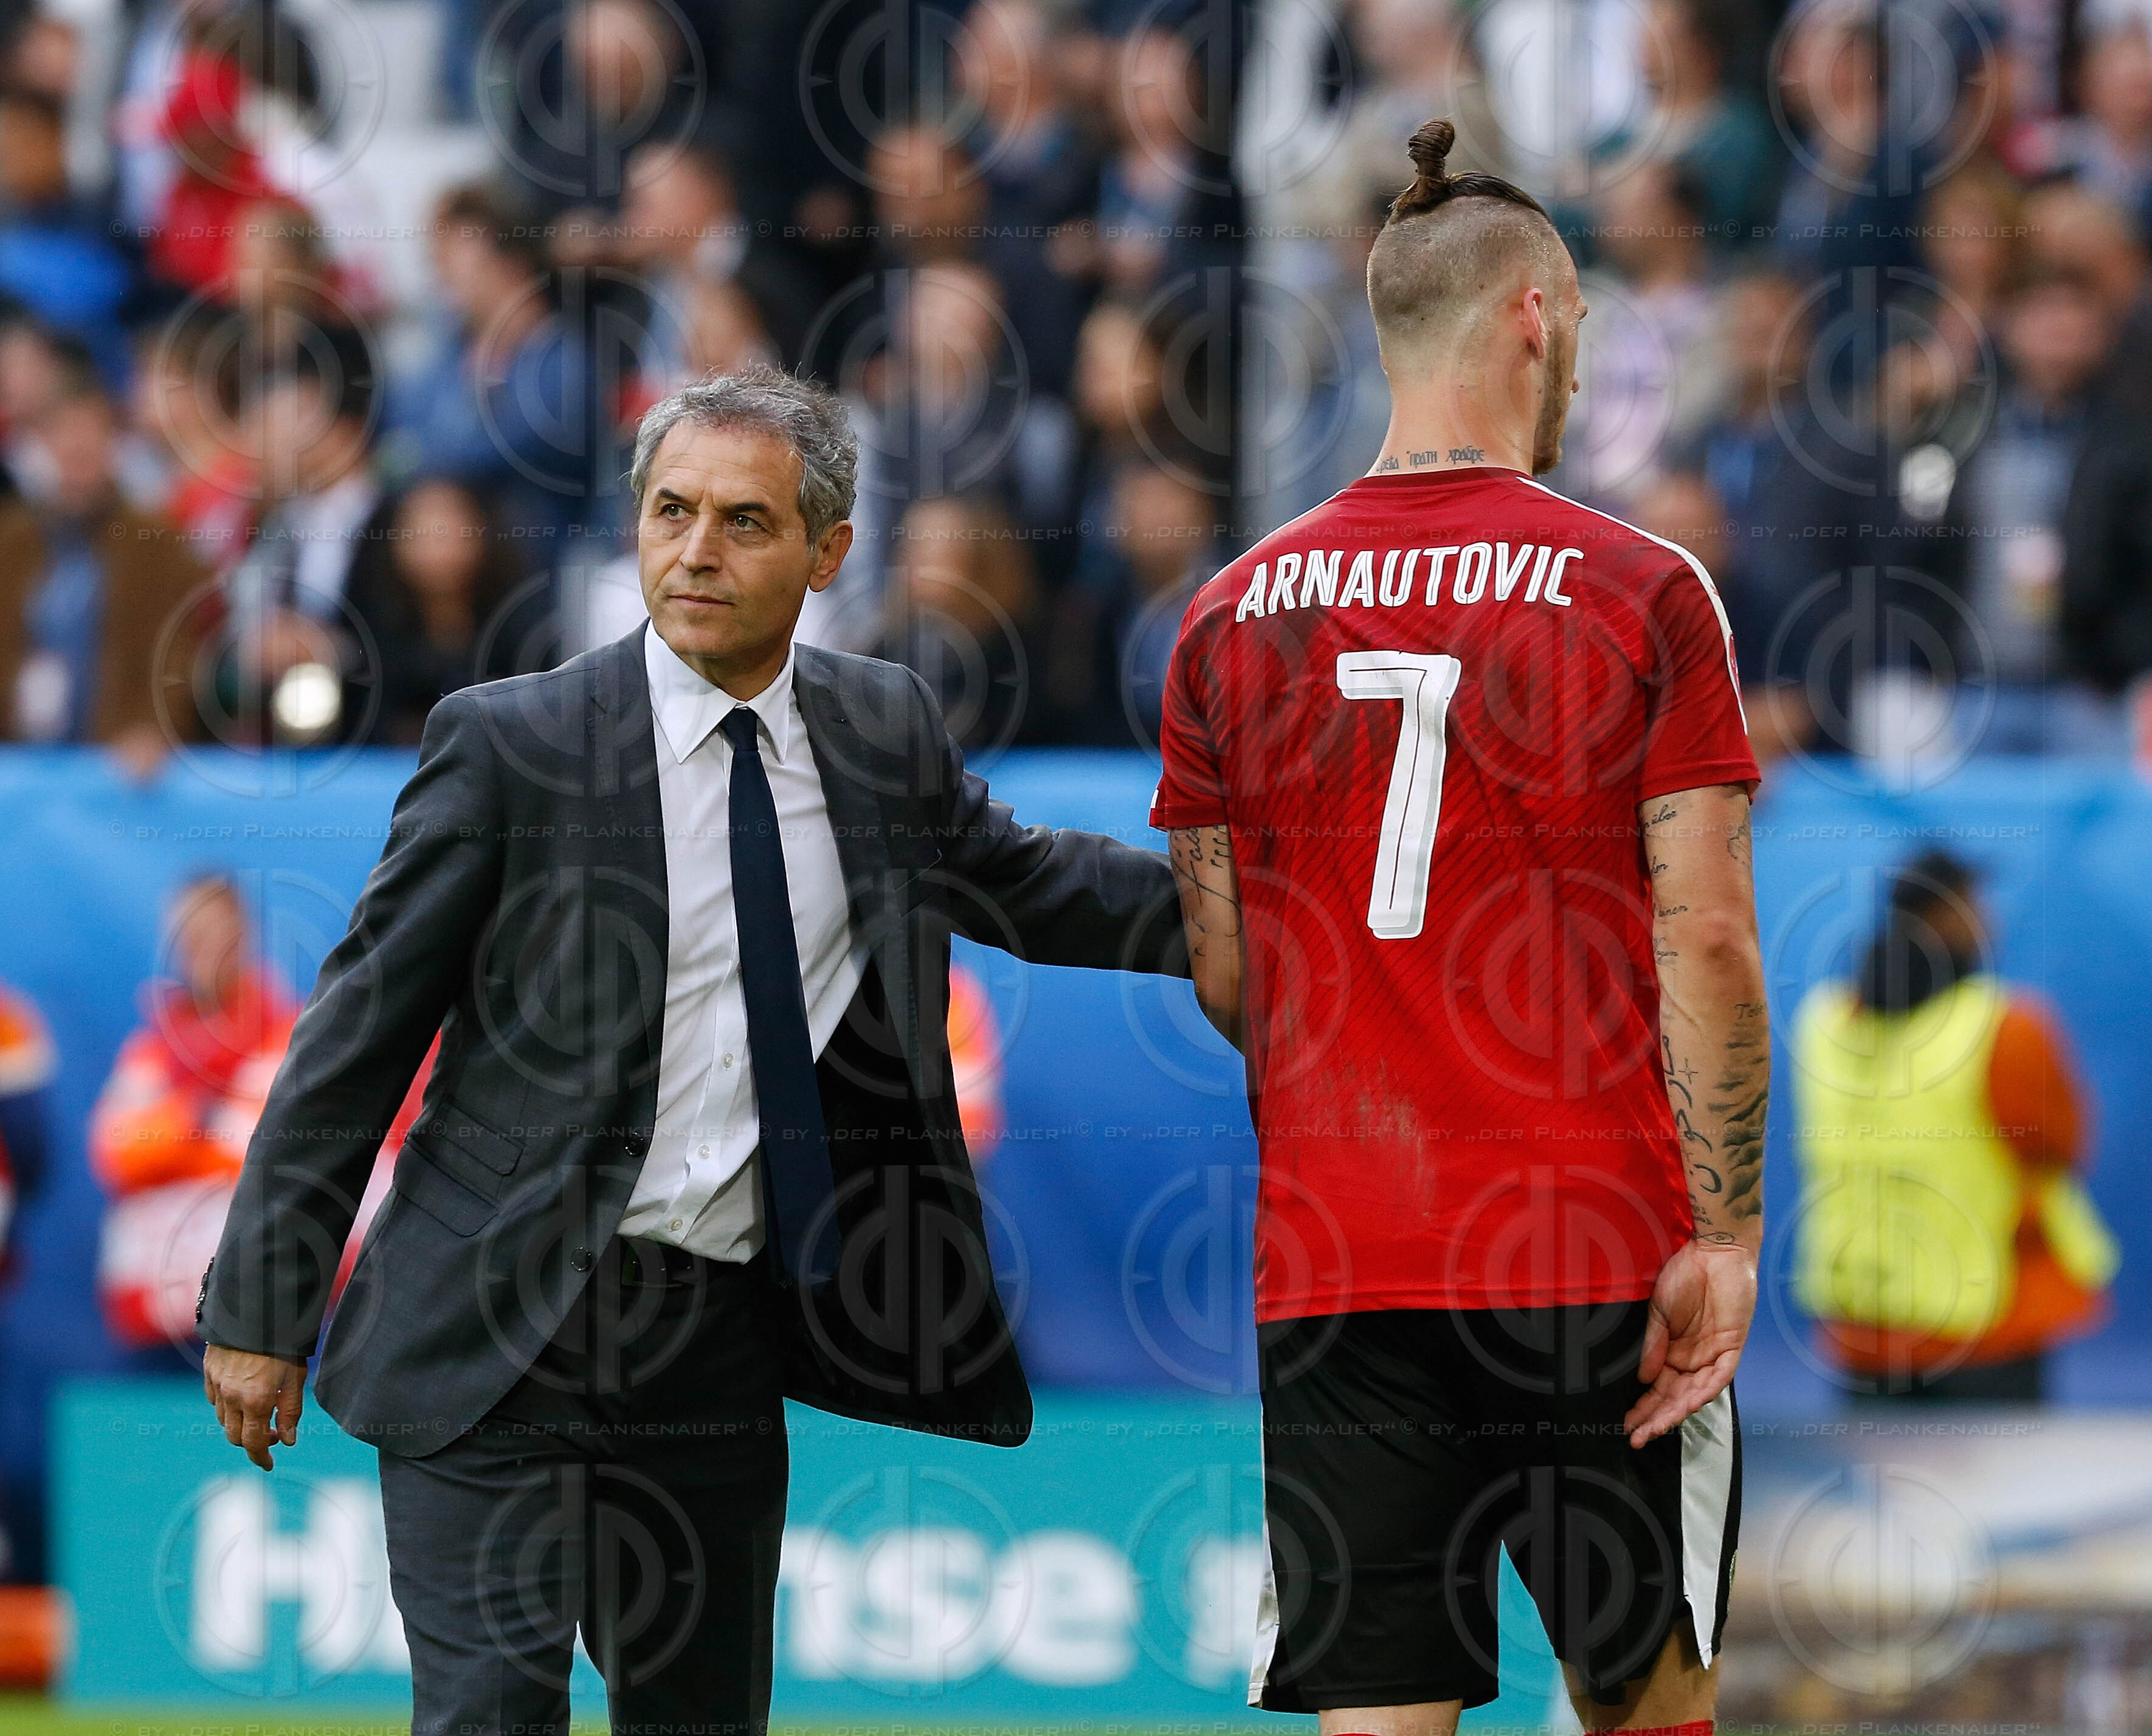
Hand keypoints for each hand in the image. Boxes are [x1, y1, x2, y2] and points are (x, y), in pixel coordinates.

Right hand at [203, 1344, 306, 1469]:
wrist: (258, 1310)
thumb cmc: (284, 1343)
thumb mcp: (296, 1378)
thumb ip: (290, 1411)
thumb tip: (288, 1441)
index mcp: (255, 1401)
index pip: (253, 1443)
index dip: (261, 1457)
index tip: (269, 1464)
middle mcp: (231, 1397)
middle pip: (235, 1436)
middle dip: (251, 1442)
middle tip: (272, 1436)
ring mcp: (216, 1384)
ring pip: (222, 1419)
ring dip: (239, 1424)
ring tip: (259, 1413)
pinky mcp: (208, 1371)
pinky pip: (213, 1399)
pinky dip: (225, 1406)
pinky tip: (240, 1398)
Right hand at [1624, 1239, 1755, 1448]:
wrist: (1714, 1253)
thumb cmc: (1684, 1276)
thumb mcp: (1658, 1312)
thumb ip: (1652, 1345)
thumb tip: (1642, 1379)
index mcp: (1673, 1353)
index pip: (1657, 1389)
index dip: (1643, 1408)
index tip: (1627, 1425)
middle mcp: (1693, 1360)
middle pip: (1674, 1398)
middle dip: (1656, 1419)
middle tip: (1639, 1437)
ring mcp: (1712, 1356)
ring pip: (1695, 1393)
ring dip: (1677, 1411)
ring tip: (1658, 1427)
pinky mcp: (1731, 1348)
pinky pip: (1720, 1376)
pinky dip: (1706, 1390)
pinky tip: (1690, 1404)